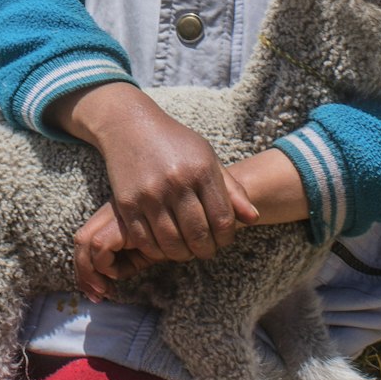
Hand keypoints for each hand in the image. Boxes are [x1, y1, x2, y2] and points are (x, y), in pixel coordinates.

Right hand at [47, 83, 259, 294]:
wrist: (130, 125)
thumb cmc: (175, 142)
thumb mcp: (208, 158)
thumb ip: (232, 190)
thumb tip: (254, 218)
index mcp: (201, 170)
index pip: (222, 220)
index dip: (226, 238)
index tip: (222, 240)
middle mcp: (176, 182)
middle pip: (198, 235)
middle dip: (206, 250)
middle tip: (205, 250)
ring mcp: (150, 194)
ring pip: (172, 243)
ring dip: (182, 254)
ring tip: (186, 250)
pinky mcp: (127, 203)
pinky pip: (145, 241)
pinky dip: (157, 251)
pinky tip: (164, 245)